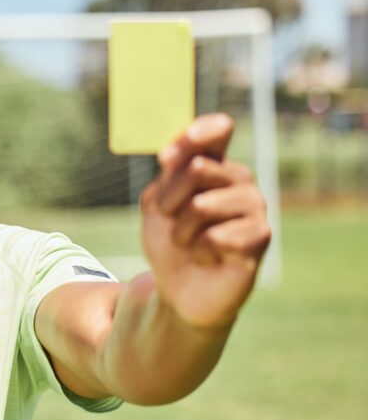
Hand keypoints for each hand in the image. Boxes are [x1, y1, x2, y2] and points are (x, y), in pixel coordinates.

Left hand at [140, 113, 271, 329]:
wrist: (178, 289)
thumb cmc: (169, 242)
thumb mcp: (157, 204)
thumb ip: (166, 176)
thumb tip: (172, 152)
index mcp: (215, 165)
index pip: (217, 130)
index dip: (198, 131)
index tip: (169, 151)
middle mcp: (240, 180)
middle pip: (198, 167)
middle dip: (169, 199)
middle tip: (170, 220)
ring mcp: (255, 207)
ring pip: (201, 205)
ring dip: (180, 231)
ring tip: (189, 244)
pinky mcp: (261, 238)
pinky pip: (215, 237)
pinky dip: (198, 252)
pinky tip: (207, 259)